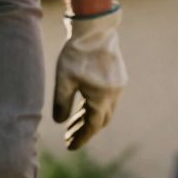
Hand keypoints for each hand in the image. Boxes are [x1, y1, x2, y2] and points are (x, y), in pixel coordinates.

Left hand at [53, 8, 126, 149]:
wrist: (95, 30)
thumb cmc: (76, 55)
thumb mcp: (63, 81)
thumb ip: (62, 104)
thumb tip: (60, 122)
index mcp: (101, 98)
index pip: (92, 126)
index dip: (81, 138)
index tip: (70, 147)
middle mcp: (114, 94)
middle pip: (100, 121)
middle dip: (85, 131)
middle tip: (69, 139)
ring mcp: (118, 86)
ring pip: (104, 110)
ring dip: (88, 119)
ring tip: (71, 126)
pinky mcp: (117, 78)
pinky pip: (106, 100)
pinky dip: (94, 107)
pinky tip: (81, 109)